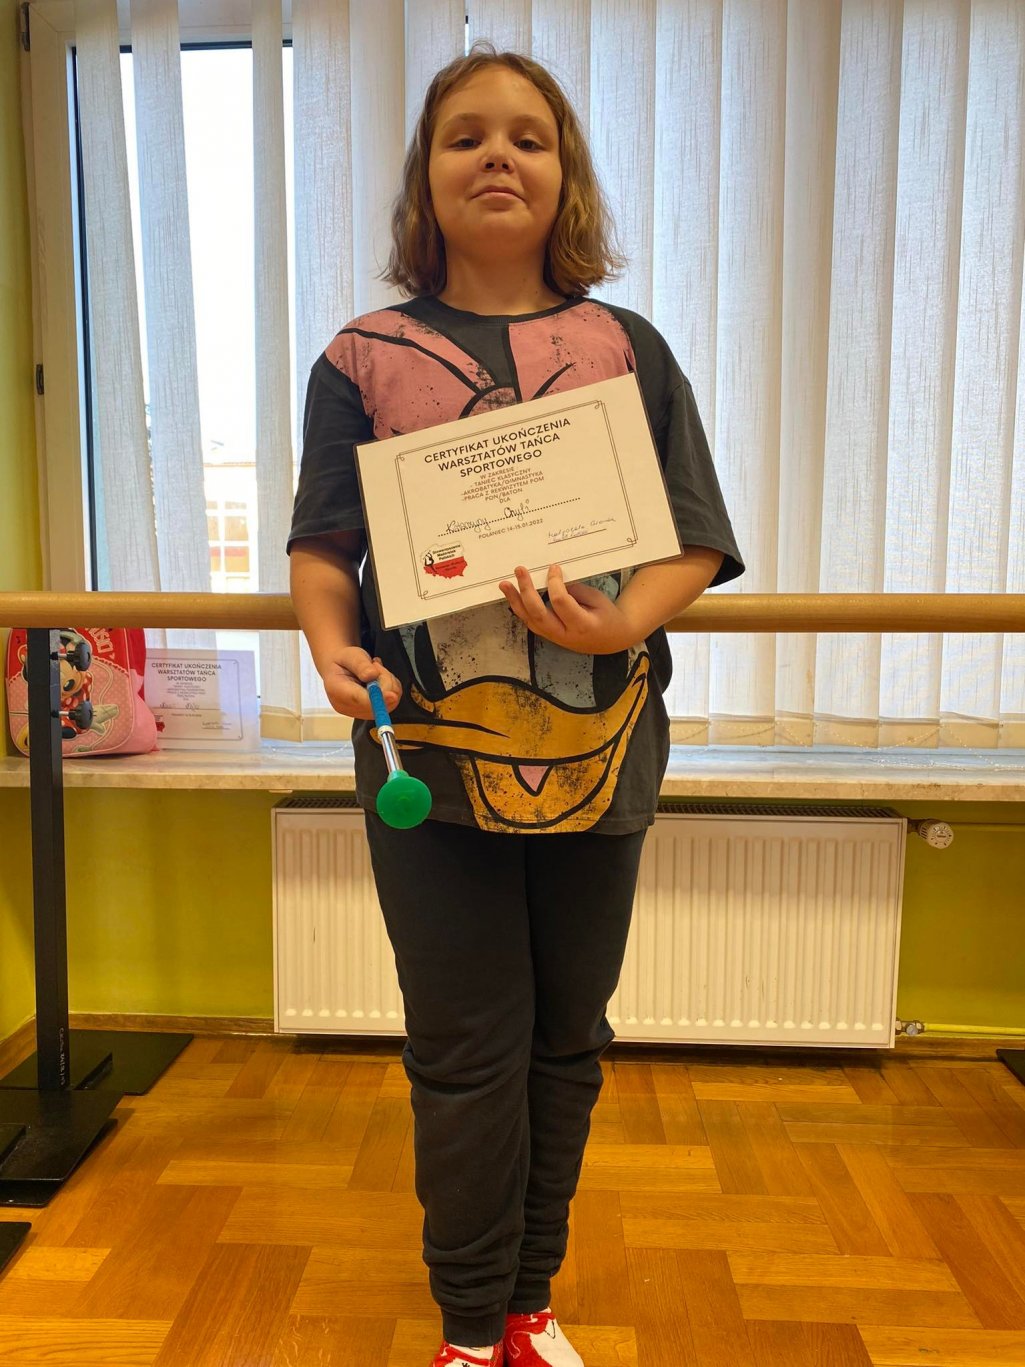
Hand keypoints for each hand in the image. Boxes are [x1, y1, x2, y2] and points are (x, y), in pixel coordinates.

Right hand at [320, 648, 401, 719]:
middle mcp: (346, 706)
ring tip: (375, 671)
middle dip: (385, 682)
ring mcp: (358, 712)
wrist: (337, 668)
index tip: (392, 695)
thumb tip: (372, 675)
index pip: (359, 699)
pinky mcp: (369, 713)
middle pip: (376, 704)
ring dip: (388, 684)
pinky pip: (390, 704)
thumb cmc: (342, 661)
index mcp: (337, 690)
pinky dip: (390, 689)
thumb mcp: (350, 655)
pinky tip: (379, 679)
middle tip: (376, 666)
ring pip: (387, 704)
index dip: (377, 699)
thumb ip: (360, 664)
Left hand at [498, 564, 637, 654]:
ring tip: (504, 584)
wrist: (612, 640)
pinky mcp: (549, 636)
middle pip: (539, 614)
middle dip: (527, 591)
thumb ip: (576, 591)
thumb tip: (553, 579)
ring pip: (530, 620)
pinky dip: (520, 608)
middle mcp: (565, 635)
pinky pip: (531, 622)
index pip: (561, 602)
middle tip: (520, 570)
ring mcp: (554, 638)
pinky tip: (512, 595)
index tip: (554, 567)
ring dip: (515, 601)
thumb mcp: (598, 600)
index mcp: (582, 625)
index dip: (554, 583)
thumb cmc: (607, 616)